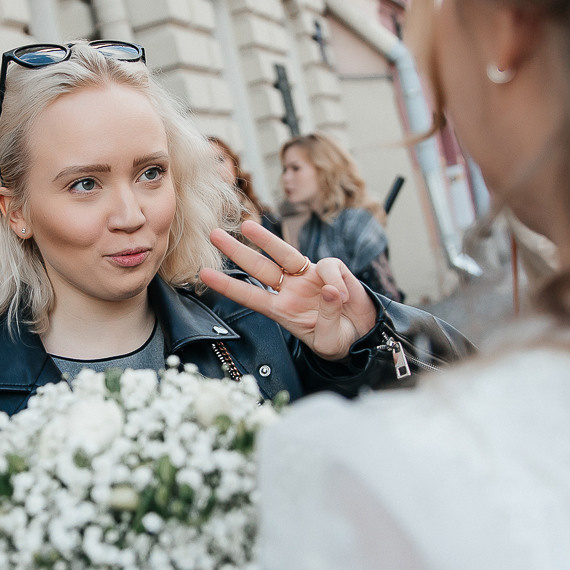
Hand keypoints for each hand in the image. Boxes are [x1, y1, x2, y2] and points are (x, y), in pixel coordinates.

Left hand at [203, 221, 376, 360]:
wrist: (365, 334)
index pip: (250, 296)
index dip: (228, 286)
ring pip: (284, 254)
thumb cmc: (340, 340)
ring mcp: (309, 277)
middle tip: (214, 235)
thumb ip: (327, 319)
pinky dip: (335, 280)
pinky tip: (343, 296)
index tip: (204, 274)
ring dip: (265, 239)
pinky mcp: (332, 270)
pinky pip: (329, 267)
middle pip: (259, 267)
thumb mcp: (329, 342)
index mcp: (282, 310)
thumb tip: (330, 290)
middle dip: (236, 251)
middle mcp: (291, 290)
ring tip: (247, 227)